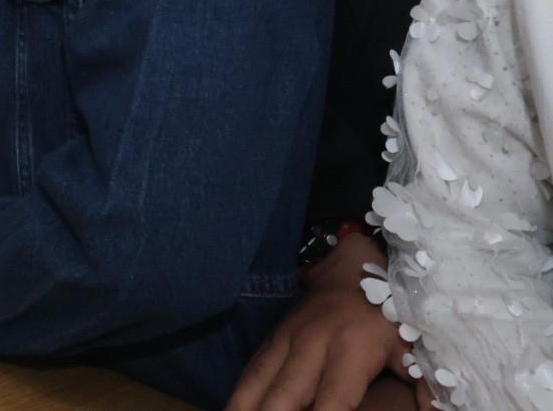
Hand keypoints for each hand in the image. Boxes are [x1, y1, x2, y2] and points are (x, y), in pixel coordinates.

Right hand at [227, 237, 415, 410]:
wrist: (354, 264)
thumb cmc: (390, 310)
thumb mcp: (415, 344)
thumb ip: (426, 384)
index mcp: (351, 349)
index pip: (333, 402)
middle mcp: (312, 344)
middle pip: (285, 397)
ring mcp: (287, 338)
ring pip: (258, 381)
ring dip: (244, 407)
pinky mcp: (273, 336)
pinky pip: (252, 369)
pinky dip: (242, 393)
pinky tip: (235, 408)